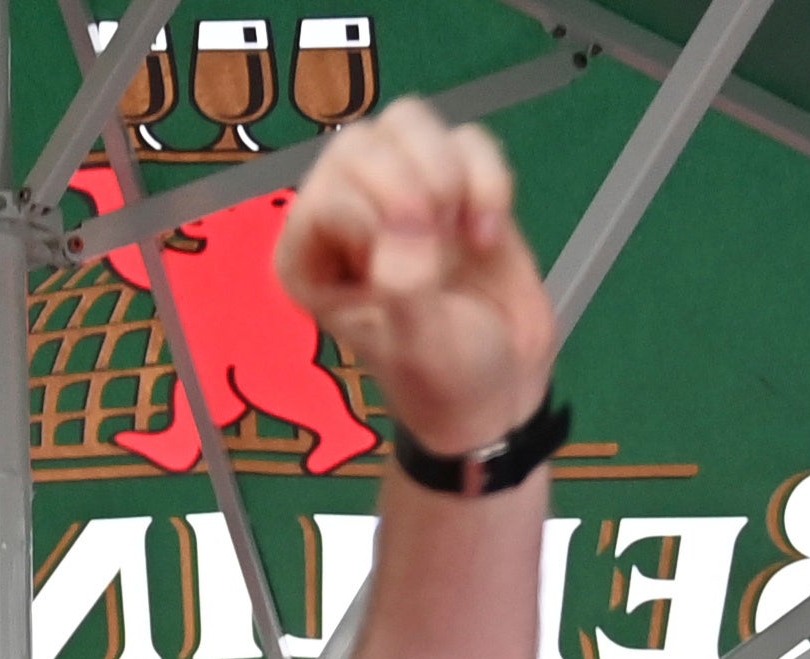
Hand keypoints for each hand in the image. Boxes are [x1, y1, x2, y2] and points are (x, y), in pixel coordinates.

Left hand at [276, 101, 556, 456]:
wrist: (502, 385)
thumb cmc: (443, 376)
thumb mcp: (416, 345)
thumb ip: (403, 284)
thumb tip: (409, 223)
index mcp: (307, 258)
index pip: (327, 193)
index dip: (380, 215)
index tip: (420, 267)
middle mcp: (342, 214)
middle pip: (360, 142)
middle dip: (412, 183)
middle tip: (443, 237)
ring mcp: (397, 190)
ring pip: (408, 122)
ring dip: (449, 168)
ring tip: (465, 230)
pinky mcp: (453, 179)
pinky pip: (466, 137)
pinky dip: (488, 176)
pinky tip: (489, 232)